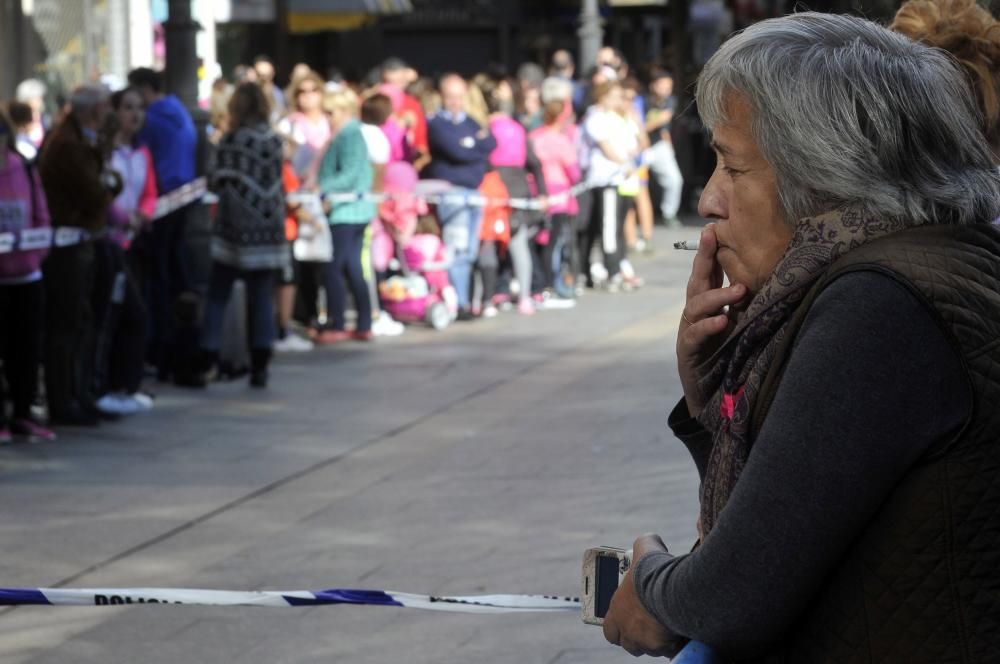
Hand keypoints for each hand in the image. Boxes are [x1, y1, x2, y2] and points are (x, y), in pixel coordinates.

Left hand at [603, 534, 684, 657]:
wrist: (674, 588)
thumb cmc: (653, 569)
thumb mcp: (644, 549)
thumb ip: (643, 545)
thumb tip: (649, 540)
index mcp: (617, 610)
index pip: (608, 630)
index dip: (617, 627)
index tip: (625, 622)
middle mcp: (628, 629)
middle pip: (629, 643)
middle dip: (637, 637)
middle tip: (648, 626)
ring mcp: (645, 641)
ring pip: (650, 648)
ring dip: (656, 641)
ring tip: (667, 627)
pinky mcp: (664, 647)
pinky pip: (670, 651)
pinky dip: (675, 645)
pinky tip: (681, 633)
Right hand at [677, 225, 745, 416]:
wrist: (712, 394)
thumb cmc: (726, 357)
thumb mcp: (738, 326)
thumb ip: (743, 306)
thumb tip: (766, 280)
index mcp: (707, 305)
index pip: (707, 273)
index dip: (708, 251)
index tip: (713, 228)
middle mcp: (695, 314)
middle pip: (696, 280)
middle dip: (703, 258)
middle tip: (713, 236)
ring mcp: (689, 331)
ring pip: (696, 305)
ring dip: (717, 295)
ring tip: (738, 290)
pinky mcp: (688, 350)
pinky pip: (695, 334)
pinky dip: (709, 326)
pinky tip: (723, 321)